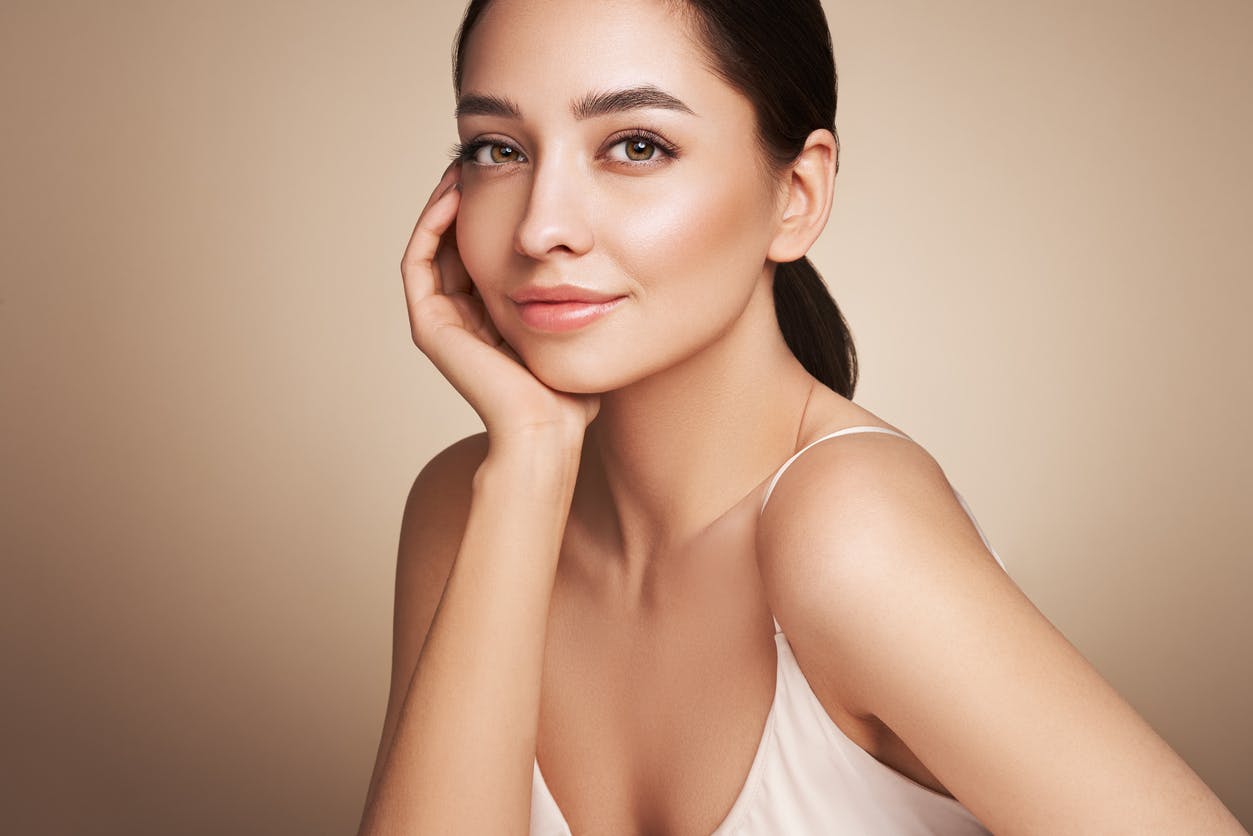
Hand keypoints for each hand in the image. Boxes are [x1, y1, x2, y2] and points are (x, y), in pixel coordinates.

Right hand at [401, 164, 601, 444]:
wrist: (551, 429)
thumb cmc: (573, 392)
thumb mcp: (581, 327)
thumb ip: (581, 296)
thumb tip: (605, 257)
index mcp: (491, 319)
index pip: (485, 249)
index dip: (494, 208)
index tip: (515, 171)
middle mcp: (461, 318)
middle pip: (456, 241)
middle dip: (468, 197)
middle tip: (483, 155)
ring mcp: (442, 322)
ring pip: (434, 244)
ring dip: (446, 201)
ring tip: (465, 163)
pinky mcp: (430, 326)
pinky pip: (420, 260)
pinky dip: (433, 223)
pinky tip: (457, 191)